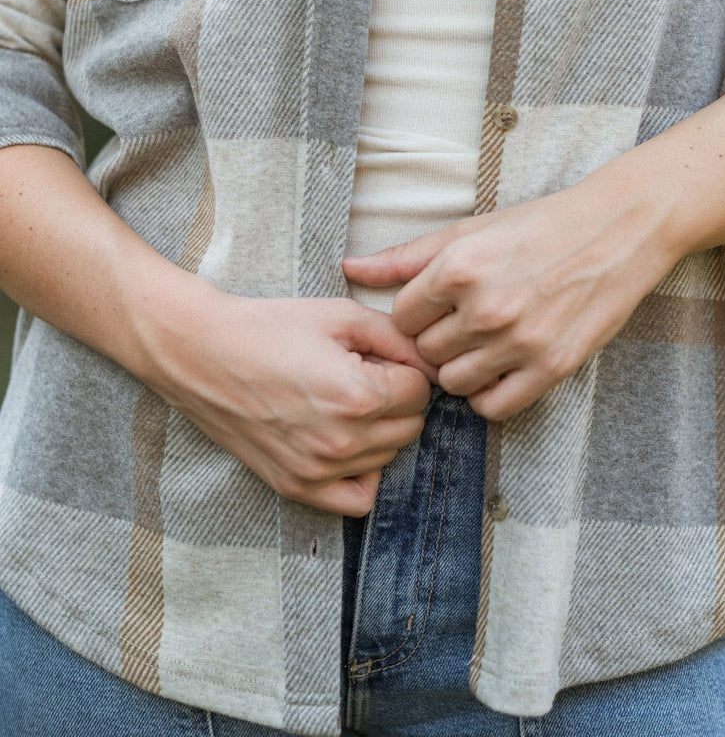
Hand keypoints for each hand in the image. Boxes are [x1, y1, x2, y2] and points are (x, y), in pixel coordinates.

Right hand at [140, 290, 434, 515]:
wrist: (202, 353)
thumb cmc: (267, 328)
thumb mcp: (340, 316)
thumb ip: (398, 338)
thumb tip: (432, 363)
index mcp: (358, 395)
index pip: (420, 390)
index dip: (405, 366)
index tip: (379, 355)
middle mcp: (342, 441)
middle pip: (411, 426)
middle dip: (399, 397)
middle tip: (367, 373)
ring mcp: (318, 470)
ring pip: (389, 457)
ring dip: (382, 429)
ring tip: (348, 400)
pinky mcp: (296, 486)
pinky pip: (357, 499)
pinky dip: (363, 473)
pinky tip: (348, 442)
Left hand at [343, 185, 673, 421]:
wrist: (615, 232)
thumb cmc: (539, 226)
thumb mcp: (469, 231)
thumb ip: (406, 256)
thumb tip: (351, 267)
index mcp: (459, 268)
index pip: (401, 318)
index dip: (415, 314)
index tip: (437, 306)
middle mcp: (486, 308)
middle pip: (425, 352)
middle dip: (437, 340)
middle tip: (463, 323)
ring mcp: (520, 341)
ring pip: (453, 383)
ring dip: (460, 368)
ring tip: (482, 344)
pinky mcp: (552, 368)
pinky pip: (494, 407)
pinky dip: (489, 394)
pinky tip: (500, 368)